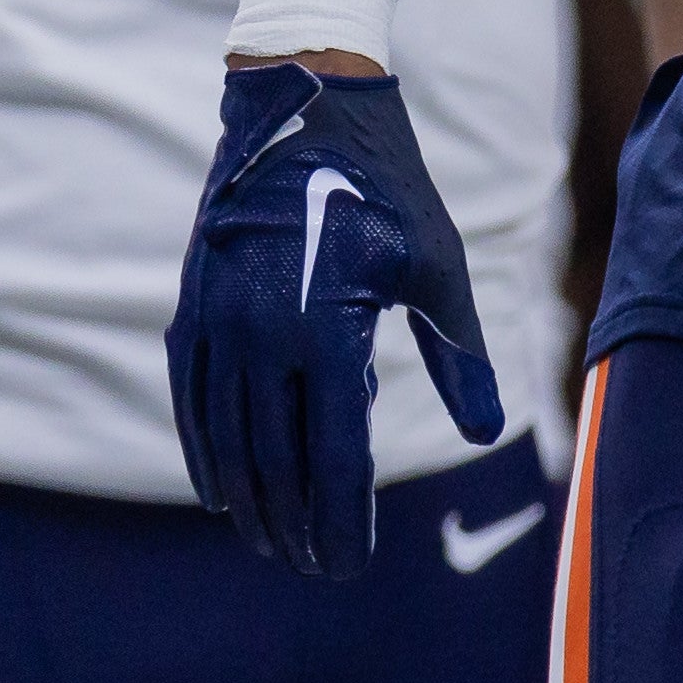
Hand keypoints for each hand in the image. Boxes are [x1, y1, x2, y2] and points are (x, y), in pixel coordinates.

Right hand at [166, 63, 504, 576]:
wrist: (306, 115)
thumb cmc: (390, 192)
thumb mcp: (439, 268)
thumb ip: (461, 357)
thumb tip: (489, 433)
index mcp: (330, 328)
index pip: (333, 455)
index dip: (340, 518)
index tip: (349, 566)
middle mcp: (263, 334)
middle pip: (274, 460)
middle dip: (296, 522)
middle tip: (317, 567)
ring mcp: (219, 323)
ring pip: (226, 439)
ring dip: (249, 500)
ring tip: (275, 542)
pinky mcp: (193, 310)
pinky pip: (193, 400)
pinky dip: (205, 452)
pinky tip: (221, 491)